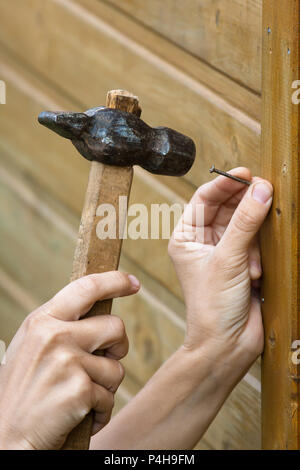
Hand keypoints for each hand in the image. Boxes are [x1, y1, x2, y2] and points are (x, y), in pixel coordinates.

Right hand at [0, 271, 139, 449]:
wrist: (5, 439)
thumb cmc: (23, 393)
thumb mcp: (33, 347)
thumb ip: (61, 326)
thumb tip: (100, 313)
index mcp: (42, 320)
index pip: (86, 287)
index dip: (114, 281)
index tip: (133, 283)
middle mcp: (54, 335)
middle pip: (115, 326)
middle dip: (118, 347)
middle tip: (107, 359)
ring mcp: (66, 361)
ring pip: (116, 367)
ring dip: (105, 387)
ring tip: (79, 396)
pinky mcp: (79, 389)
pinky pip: (109, 397)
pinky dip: (100, 411)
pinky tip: (78, 415)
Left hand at [168, 167, 272, 366]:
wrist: (226, 345)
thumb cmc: (212, 306)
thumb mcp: (228, 259)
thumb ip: (246, 223)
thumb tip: (261, 190)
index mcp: (186, 237)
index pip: (204, 198)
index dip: (226, 183)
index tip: (247, 174)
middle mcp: (202, 242)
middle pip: (226, 208)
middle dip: (245, 206)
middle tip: (265, 194)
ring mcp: (223, 252)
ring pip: (244, 225)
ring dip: (253, 238)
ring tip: (253, 262)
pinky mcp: (242, 264)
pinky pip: (256, 243)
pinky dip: (259, 254)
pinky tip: (256, 273)